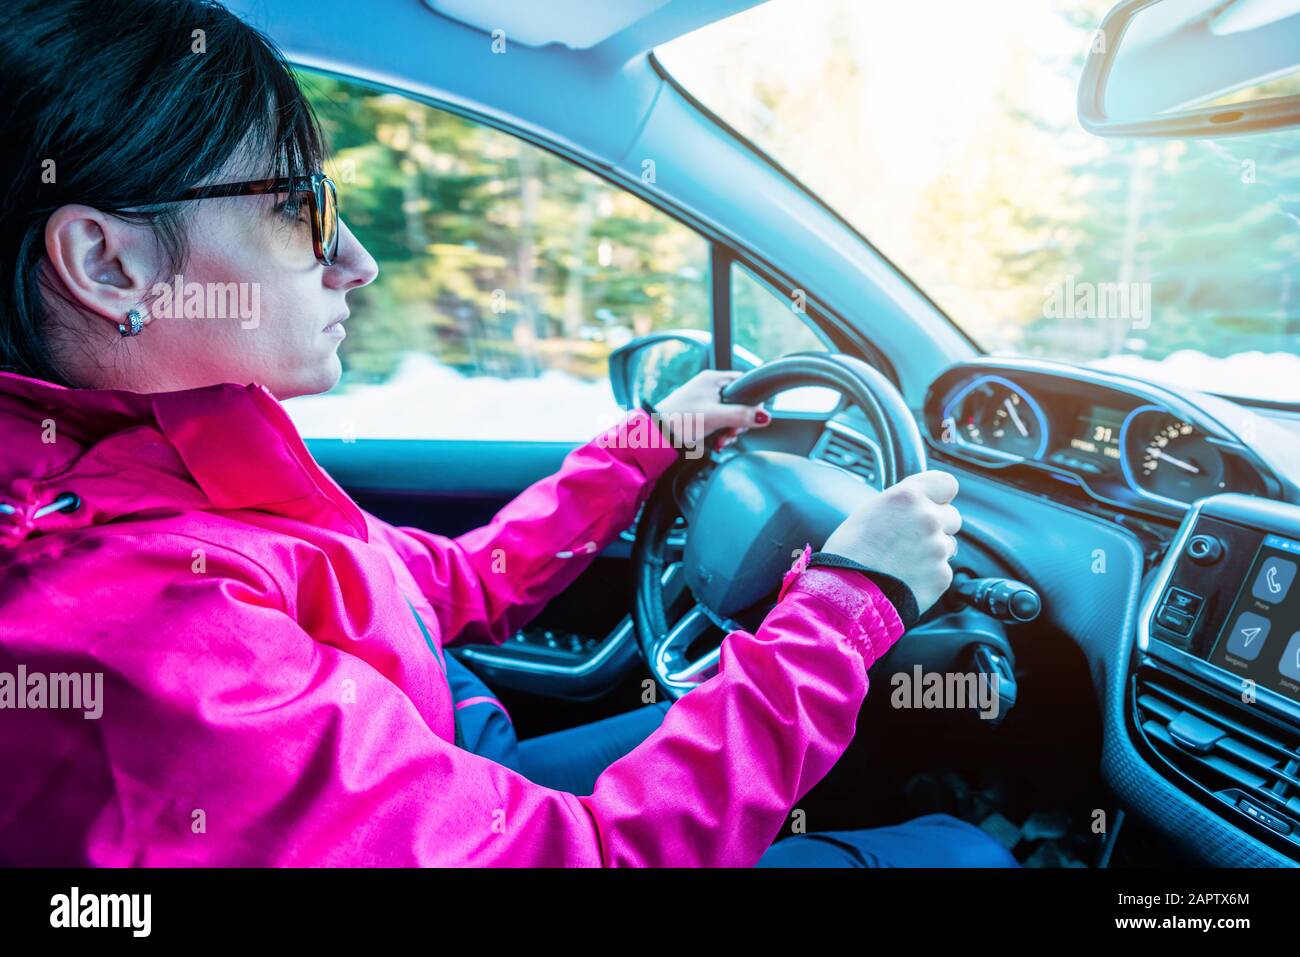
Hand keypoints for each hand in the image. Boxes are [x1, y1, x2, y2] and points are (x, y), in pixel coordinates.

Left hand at [653, 370, 770, 452]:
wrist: (656, 435)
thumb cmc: (679, 419)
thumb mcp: (715, 417)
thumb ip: (741, 415)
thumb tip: (764, 416)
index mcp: (713, 379)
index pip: (745, 383)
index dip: (752, 402)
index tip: (750, 418)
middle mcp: (710, 388)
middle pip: (740, 403)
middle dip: (738, 422)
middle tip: (731, 432)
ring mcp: (706, 402)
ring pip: (731, 415)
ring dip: (730, 431)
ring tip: (721, 440)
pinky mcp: (702, 415)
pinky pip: (721, 423)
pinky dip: (721, 435)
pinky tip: (716, 443)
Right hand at [821, 470, 960, 612]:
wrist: (848, 594)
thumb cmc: (848, 552)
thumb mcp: (869, 512)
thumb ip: (900, 505)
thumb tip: (913, 507)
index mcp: (908, 497)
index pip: (947, 484)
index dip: (940, 496)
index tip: (933, 503)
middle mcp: (927, 518)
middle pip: (952, 516)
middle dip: (938, 526)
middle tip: (912, 538)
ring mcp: (938, 548)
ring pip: (948, 545)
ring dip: (932, 552)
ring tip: (903, 562)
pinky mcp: (942, 576)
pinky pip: (942, 570)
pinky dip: (928, 575)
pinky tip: (906, 578)